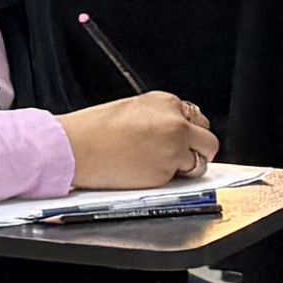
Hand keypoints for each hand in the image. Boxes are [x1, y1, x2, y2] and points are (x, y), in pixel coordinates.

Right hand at [56, 93, 214, 187]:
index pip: (197, 118)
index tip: (180, 139)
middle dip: (198, 150)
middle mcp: (176, 124)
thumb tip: (174, 131)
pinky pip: (179, 179)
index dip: (188, 131)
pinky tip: (145, 171)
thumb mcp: (131, 109)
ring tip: (159, 165)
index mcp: (166, 102)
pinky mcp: (166, 174)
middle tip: (180, 156)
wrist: (74, 148)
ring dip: (186, 166)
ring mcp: (173, 150)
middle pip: (208, 141)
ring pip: (200, 162)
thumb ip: (158, 117)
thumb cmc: (93, 129)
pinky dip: (167, 179)